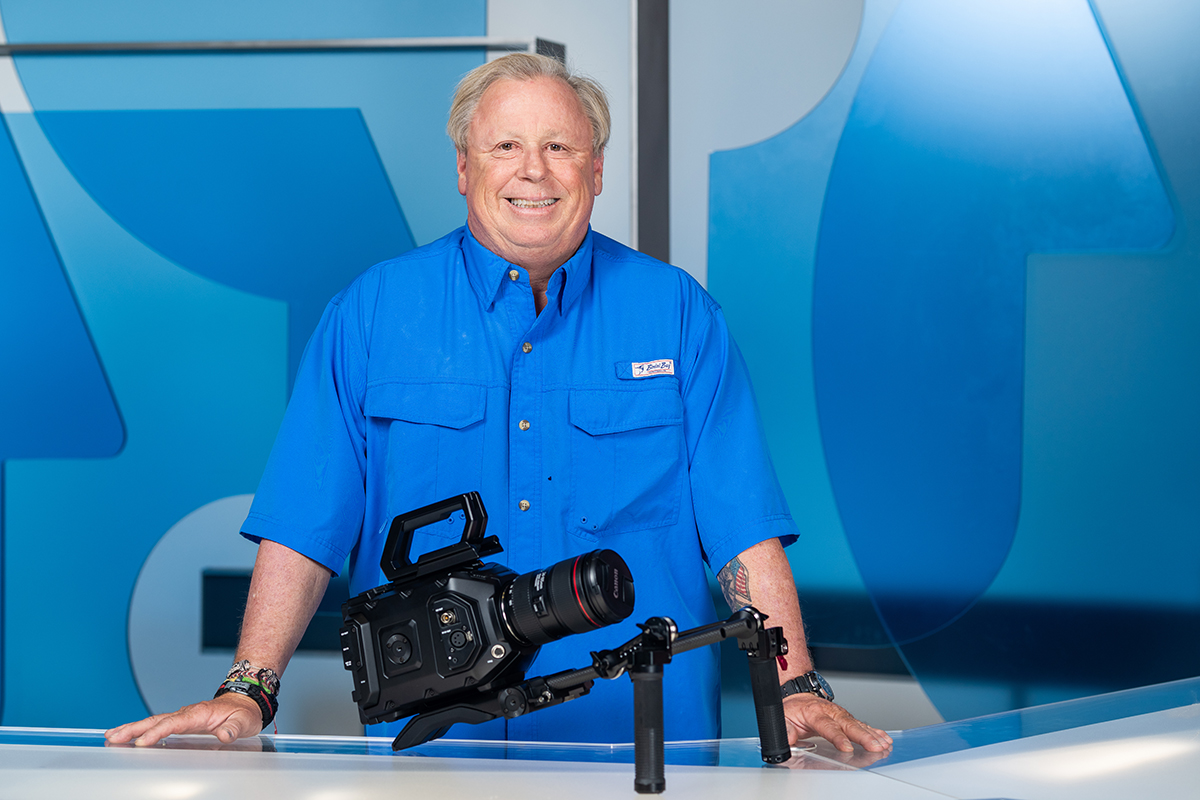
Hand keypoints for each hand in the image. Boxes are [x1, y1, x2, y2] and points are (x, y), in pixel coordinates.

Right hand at [104, 693, 262, 746]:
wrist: (245, 703)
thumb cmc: (244, 713)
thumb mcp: (244, 722)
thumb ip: (234, 729)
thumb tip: (224, 735)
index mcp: (199, 713)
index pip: (174, 723)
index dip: (157, 732)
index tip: (142, 742)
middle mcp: (187, 713)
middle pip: (156, 720)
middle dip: (134, 728)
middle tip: (113, 737)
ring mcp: (182, 717)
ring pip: (153, 721)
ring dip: (132, 728)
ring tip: (111, 736)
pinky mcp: (181, 722)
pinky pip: (157, 725)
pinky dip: (141, 730)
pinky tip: (127, 738)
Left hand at [782, 693, 892, 752]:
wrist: (798, 697)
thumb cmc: (792, 710)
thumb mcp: (782, 718)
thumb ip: (785, 730)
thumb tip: (789, 739)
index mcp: (814, 712)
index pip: (828, 726)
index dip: (838, 737)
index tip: (846, 748)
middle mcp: (831, 712)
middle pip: (848, 725)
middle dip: (863, 737)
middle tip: (875, 747)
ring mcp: (840, 714)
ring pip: (858, 724)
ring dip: (872, 735)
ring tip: (884, 745)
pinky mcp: (847, 719)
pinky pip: (862, 725)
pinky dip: (875, 732)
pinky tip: (884, 739)